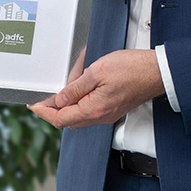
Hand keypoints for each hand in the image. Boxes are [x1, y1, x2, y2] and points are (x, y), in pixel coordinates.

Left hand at [28, 49, 162, 129]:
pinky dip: (79, 102)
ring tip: (61, 90)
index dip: (44, 113)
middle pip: (68, 121)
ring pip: (79, 116)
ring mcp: (108, 114)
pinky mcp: (113, 108)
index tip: (34, 106)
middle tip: (43, 98)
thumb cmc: (131, 69)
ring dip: (67, 106)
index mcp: (94, 109)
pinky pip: (90, 111)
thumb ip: (76, 88)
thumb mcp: (97, 72)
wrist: (157, 72)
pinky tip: (78, 89)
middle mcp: (101, 117)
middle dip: (53, 111)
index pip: (61, 119)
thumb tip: (60, 100)